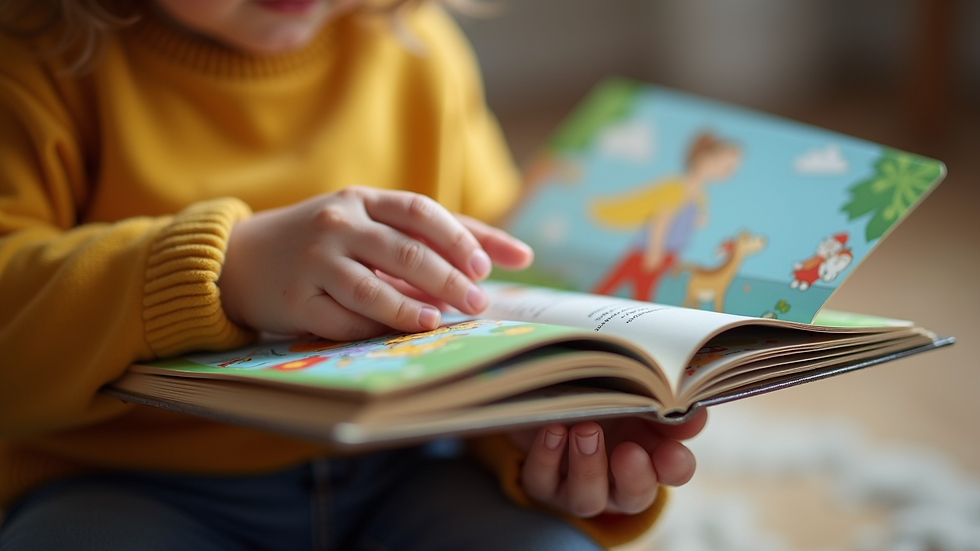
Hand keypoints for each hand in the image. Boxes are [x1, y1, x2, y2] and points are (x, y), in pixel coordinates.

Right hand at [217, 186, 532, 339]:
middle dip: (448, 279)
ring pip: (373, 289)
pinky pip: (343, 320)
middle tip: (477, 302)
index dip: (458, 238)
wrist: (241, 258)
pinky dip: (375, 328)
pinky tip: (397, 332)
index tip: (487, 265)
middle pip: (405, 252)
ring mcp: (313, 262)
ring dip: (413, 309)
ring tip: (440, 321)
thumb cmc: (324, 241)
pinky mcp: (294, 300)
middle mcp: (336, 223)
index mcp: (362, 199)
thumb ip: (431, 235)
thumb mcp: (368, 222)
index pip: (421, 211)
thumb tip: (510, 257)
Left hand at [509, 410, 706, 517]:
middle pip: (634, 497)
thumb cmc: (599, 395)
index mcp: (648, 455)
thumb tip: (692, 410)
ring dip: (588, 466)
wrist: (548, 394)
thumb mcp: (632, 392)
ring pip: (587, 498)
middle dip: (635, 478)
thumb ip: (662, 403)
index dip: (675, 466)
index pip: (672, 471)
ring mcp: (576, 486)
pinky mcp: (541, 482)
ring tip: (585, 430)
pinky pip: (543, 482)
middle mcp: (615, 481)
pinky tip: (553, 431)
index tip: (673, 451)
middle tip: (628, 452)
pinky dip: (548, 457)